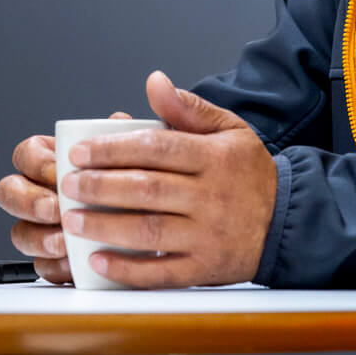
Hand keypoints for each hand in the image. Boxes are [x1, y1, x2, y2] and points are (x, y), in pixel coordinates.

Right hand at [0, 112, 133, 284]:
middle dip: (27, 202)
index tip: (59, 172)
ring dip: (38, 238)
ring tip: (64, 243)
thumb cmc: (141, 186)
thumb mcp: (138, 156)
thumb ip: (125, 136)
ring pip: (20, 233)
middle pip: (9, 193)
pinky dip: (55, 266)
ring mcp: (44, 229)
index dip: (37, 163)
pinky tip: (73, 265)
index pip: (27, 154)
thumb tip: (118, 121)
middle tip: (55, 209)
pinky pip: (41, 267)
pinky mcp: (55, 261)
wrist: (160, 228)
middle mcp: (42, 194)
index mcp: (53, 161)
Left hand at [58, 71, 276, 287]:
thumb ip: (188, 108)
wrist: (288, 221)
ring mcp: (208, 235)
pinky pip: (162, 272)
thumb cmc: (249, 174)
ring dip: (105, 226)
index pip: (156, 149)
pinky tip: (98, 260)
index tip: (79, 153)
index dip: (112, 150)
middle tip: (67, 185)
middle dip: (100, 187)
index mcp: (213, 158)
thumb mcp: (229, 130)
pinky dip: (128, 269)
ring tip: (71, 219)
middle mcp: (211, 197)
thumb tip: (154, 82)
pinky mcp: (205, 268)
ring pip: (149, 230)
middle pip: (147, 190)